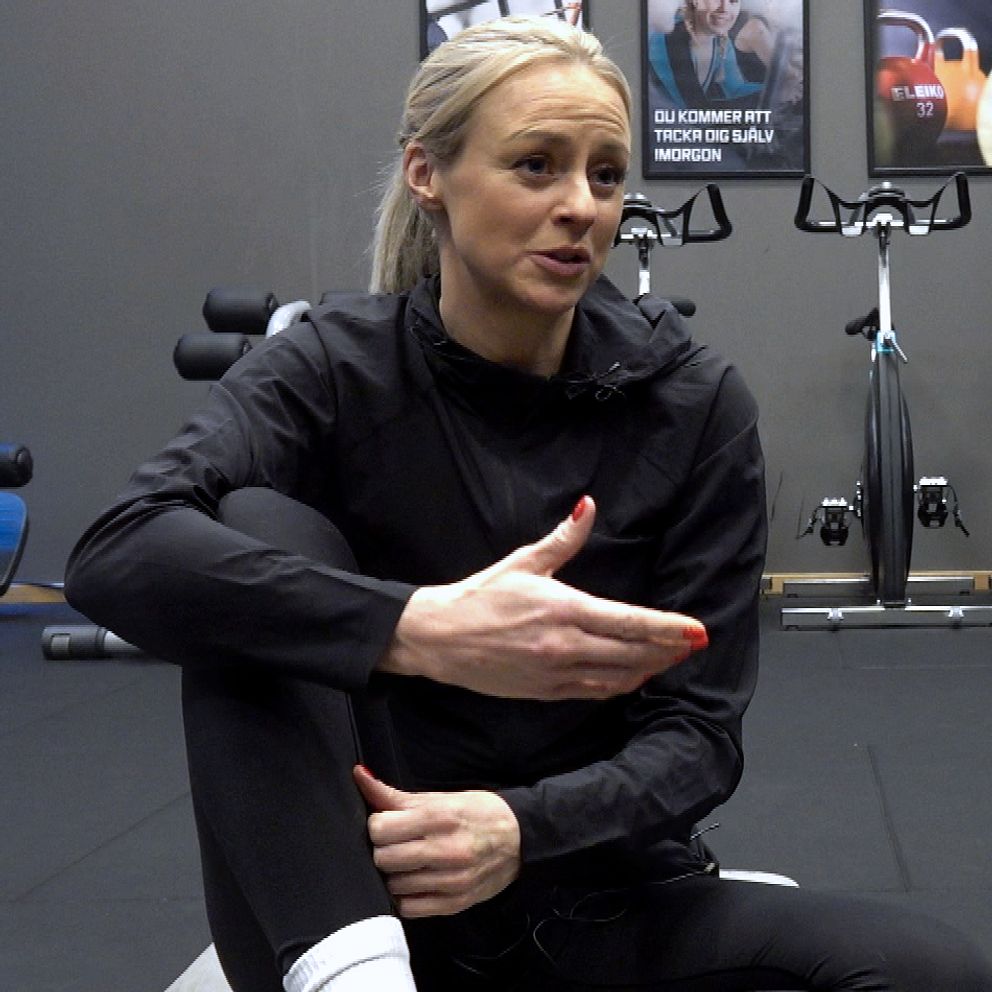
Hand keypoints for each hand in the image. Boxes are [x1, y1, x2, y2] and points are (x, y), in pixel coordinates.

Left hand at [353, 765, 520, 918]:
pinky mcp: (454, 904)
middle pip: (383, 858)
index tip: (387, 823)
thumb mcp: (440, 798)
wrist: (520, 838)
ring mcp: (450, 882)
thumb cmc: (477, 812)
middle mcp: (444, 851)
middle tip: (396, 843)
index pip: (380, 828)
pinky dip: (405, 896)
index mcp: (438, 818)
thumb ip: (395, 795)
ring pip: (393, 885)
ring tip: (407, 861)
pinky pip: (409, 908)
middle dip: (383, 849)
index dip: (377, 824)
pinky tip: (415, 881)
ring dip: (394, 873)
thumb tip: (360, 776)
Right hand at [381, 496, 707, 699]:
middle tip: (695, 644)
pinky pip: (595, 692)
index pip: (628, 621)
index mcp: (562, 608)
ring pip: (618, 676)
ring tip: (673, 659)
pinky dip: (621, 685)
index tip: (695, 629)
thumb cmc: (480, 596)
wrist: (439, 638)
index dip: (666, 628)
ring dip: (650, 668)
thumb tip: (588, 506)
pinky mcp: (546, 691)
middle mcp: (564, 644)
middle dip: (668, 649)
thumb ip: (564, 538)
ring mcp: (555, 673)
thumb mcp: (523, 562)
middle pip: (631, 652)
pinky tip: (635, 675)